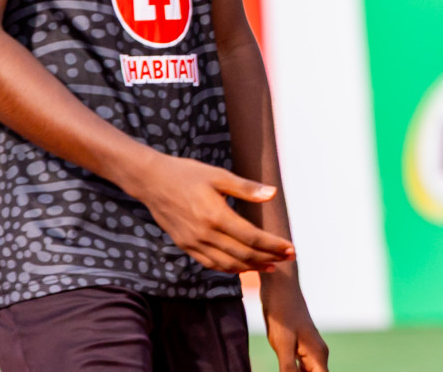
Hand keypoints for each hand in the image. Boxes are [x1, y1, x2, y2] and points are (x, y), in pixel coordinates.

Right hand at [125, 152, 294, 272]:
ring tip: (270, 266)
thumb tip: (272, 194)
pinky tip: (242, 266)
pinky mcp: (185, 246)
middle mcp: (204, 234)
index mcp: (216, 216)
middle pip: (243, 254)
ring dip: (251, 267)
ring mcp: (193, 243)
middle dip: (268, 258)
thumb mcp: (219, 175)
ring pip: (227, 264)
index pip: (252, 238)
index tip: (290, 248)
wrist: (152, 181)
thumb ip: (246, 188)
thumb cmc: (187, 174)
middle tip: (287, 258)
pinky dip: (229, 268)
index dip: (273, 245)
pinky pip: (210, 263)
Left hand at [261, 271, 329, 370]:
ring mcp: (308, 350)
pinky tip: (282, 371)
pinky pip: (298, 368)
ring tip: (281, 369)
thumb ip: (288, 370)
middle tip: (285, 371)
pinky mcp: (297, 346)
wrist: (280, 287)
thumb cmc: (282, 313)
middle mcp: (317, 354)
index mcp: (318, 356)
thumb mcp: (283, 345)